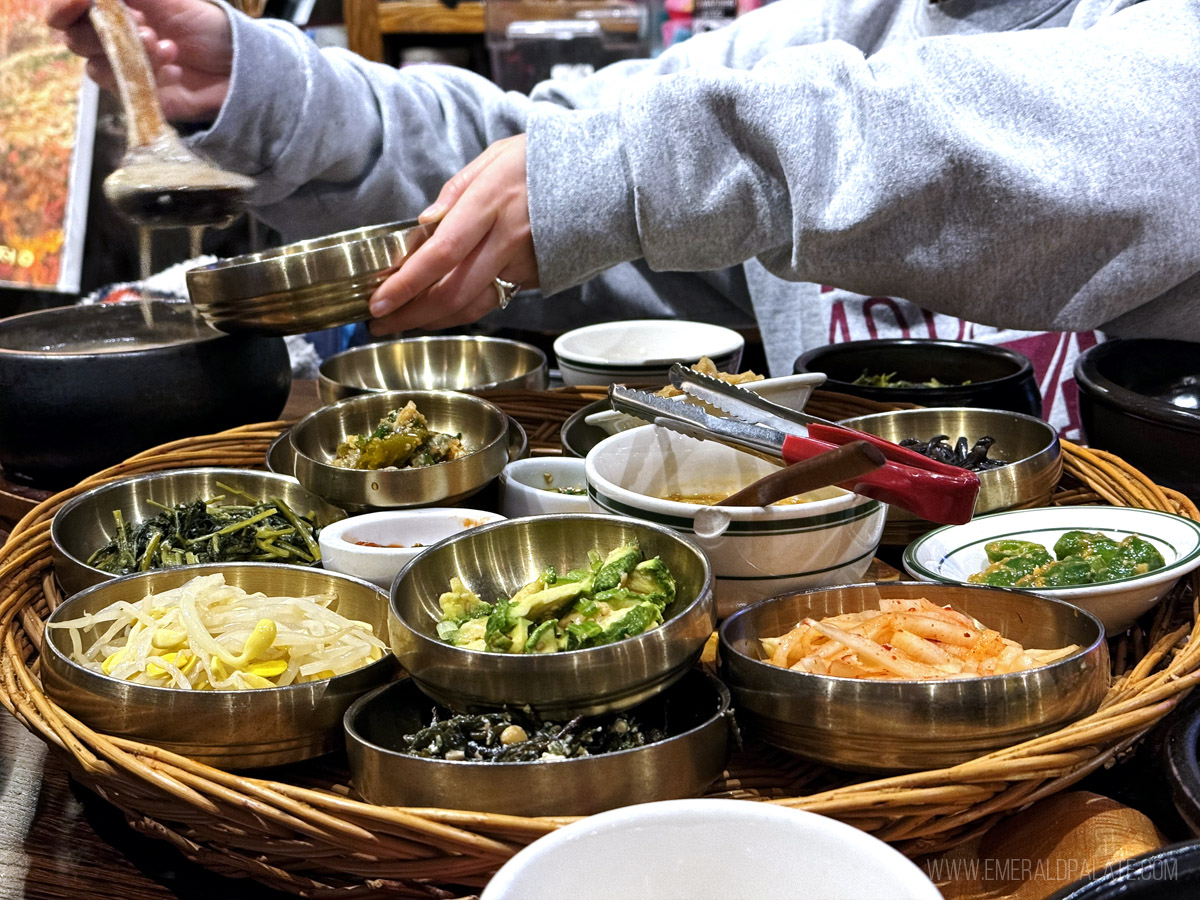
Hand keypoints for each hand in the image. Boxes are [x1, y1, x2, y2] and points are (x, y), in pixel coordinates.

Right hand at [47, 0, 232, 122]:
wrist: (237, 64)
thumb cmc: (204, 25)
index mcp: (110, 10)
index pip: (64, 11)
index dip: (63, 7)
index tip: (82, 3)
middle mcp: (109, 39)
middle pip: (74, 40)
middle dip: (108, 33)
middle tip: (148, 30)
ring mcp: (122, 70)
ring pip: (97, 68)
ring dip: (133, 56)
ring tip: (170, 50)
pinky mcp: (139, 97)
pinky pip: (126, 92)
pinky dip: (151, 78)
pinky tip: (176, 72)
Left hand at [368, 135, 539, 334]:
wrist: (605, 177)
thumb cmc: (544, 161)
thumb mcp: (495, 157)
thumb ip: (455, 191)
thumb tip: (423, 224)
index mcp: (491, 202)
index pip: (440, 254)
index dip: (406, 284)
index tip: (378, 301)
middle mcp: (508, 238)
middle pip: (452, 292)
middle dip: (410, 313)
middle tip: (380, 322)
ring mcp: (525, 262)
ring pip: (473, 306)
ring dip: (434, 320)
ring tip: (404, 323)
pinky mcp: (538, 277)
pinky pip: (494, 299)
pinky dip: (463, 309)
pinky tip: (441, 310)